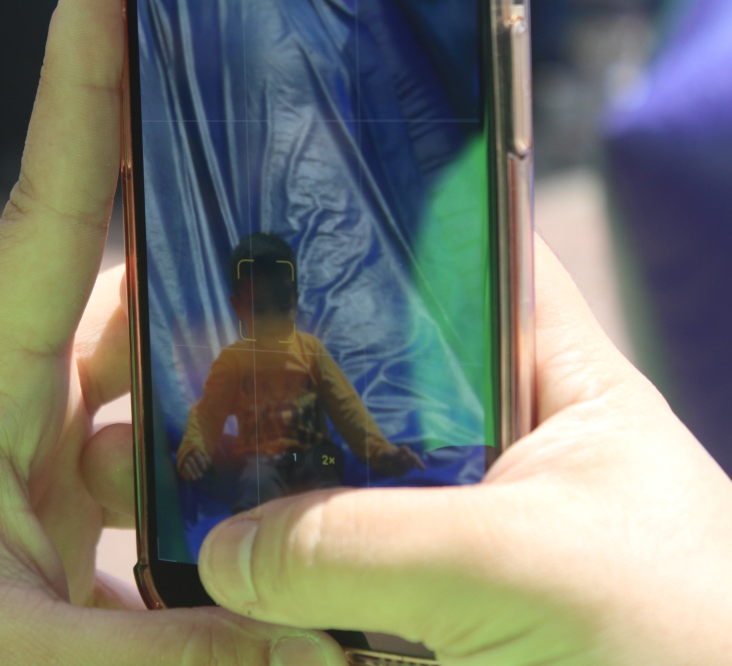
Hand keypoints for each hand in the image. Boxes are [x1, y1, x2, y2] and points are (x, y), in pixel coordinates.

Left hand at [0, 3, 345, 664]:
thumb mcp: (7, 654)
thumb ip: (167, 649)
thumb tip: (305, 641)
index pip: (50, 210)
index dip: (86, 92)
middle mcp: (15, 392)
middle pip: (132, 286)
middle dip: (209, 244)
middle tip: (303, 209)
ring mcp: (40, 443)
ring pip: (152, 377)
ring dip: (220, 386)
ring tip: (322, 385)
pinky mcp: (58, 496)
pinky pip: (149, 459)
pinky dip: (201, 481)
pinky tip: (261, 516)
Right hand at [198, 238, 731, 664]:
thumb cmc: (683, 649)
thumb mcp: (524, 564)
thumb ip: (365, 545)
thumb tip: (224, 549)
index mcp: (551, 381)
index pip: (462, 263)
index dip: (374, 235)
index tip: (268, 248)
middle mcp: (489, 446)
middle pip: (364, 386)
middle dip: (282, 398)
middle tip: (197, 403)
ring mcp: (445, 531)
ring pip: (330, 492)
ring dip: (267, 517)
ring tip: (209, 529)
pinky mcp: (415, 611)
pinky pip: (324, 586)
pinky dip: (277, 601)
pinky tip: (244, 611)